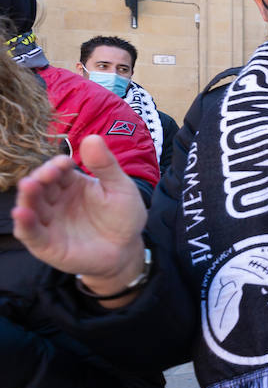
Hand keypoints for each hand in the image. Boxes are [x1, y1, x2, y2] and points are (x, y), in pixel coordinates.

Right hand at [12, 135, 147, 290]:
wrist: (127, 250)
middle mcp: (54, 200)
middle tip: (48, 173)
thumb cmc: (123, 217)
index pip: (58, 170)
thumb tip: (93, 137)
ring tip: (29, 186)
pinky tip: (21, 213)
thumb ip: (106, 166)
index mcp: (70, 183)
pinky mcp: (45, 244)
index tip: (64, 164)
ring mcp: (48, 221)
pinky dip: (24, 223)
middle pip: (41, 185)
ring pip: (31, 206)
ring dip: (28, 196)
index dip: (58, 165)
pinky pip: (30, 233)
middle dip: (41, 177)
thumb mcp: (120, 188)